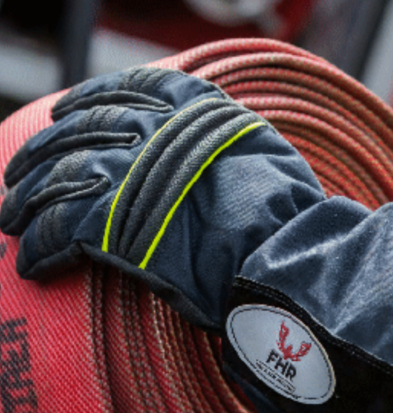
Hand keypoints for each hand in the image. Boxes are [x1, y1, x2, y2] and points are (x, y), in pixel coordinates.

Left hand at [0, 67, 323, 331]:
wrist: (281, 253)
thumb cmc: (286, 214)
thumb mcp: (264, 152)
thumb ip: (225, 139)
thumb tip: (209, 149)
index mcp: (191, 109)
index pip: (126, 90)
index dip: (89, 100)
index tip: (66, 111)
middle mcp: (152, 132)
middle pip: (78, 133)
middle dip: (42, 155)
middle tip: (18, 173)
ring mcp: (127, 174)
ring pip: (57, 178)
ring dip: (28, 201)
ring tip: (11, 219)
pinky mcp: (111, 225)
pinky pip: (59, 230)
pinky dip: (40, 247)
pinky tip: (30, 263)